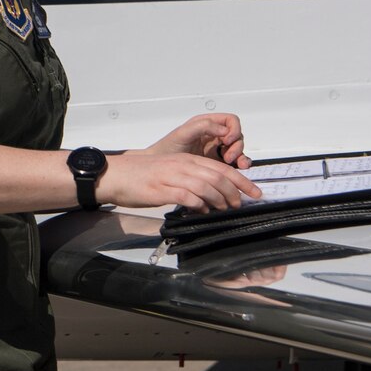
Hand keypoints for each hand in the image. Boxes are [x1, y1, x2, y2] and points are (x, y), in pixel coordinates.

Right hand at [100, 151, 261, 211]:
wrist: (116, 175)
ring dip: (219, 200)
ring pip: (206, 186)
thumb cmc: (142, 176)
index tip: (255, 193)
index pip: (221, 168)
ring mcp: (171, 176)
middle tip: (237, 205)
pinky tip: (201, 211)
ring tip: (221, 210)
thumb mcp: (171, 171)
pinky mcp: (161, 189)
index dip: (242, 181)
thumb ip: (191, 179)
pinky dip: (198, 205)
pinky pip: (187, 196)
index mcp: (186, 159)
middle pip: (218, 177)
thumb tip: (211, 197)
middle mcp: (181, 165)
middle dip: (234, 193)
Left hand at [144, 113, 250, 168]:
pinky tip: (238, 169)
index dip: (233, 129)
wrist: (160, 168)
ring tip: (237, 165)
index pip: (230, 121)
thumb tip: (223, 129)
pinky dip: (240, 164)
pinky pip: (235, 162)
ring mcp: (217, 149)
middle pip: (237, 136)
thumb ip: (202, 126)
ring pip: (238, 149)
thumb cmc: (167, 148)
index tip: (226, 140)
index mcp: (207, 124)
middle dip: (237, 145)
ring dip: (241, 156)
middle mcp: (214, 135)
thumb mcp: (182, 134)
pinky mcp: (218, 162)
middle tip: (228, 156)